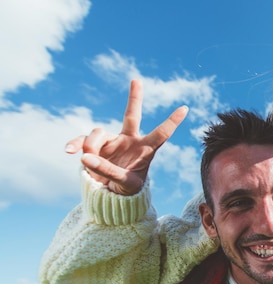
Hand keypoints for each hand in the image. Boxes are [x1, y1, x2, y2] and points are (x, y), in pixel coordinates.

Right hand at [65, 79, 188, 194]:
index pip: (161, 133)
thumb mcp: (123, 184)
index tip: (185, 108)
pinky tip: (68, 151)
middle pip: (132, 115)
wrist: (111, 194)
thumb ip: (108, 171)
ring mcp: (112, 141)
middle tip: (136, 80)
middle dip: (134, 97)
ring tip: (88, 162)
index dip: (172, 121)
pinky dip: (75, 144)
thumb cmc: (126, 190)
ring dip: (91, 147)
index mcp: (145, 150)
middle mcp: (130, 140)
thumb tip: (85, 158)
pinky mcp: (96, 145)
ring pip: (97, 133)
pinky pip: (81, 140)